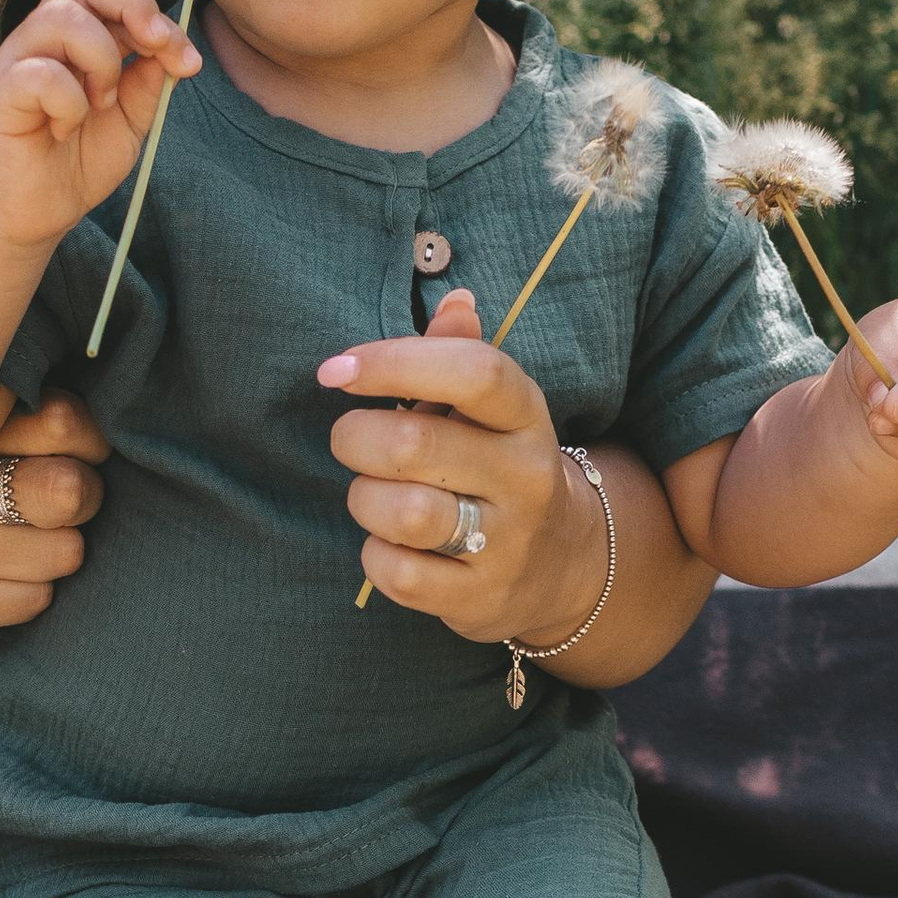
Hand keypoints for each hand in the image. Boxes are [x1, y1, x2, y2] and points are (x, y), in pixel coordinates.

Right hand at [0, 0, 199, 257]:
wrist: (27, 216)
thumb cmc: (71, 163)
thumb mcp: (128, 123)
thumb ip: (147, 84)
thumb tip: (173, 49)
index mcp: (77, 41)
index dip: (156, 15)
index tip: (188, 60)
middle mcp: (44, 41)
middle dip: (132, 4)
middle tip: (157, 45)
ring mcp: (17, 62)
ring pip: (62, 18)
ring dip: (100, 60)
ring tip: (101, 103)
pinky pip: (40, 72)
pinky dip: (69, 101)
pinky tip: (66, 129)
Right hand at [0, 392, 107, 646]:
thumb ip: (23, 431)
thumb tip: (99, 439)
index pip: (59, 421)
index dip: (88, 441)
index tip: (79, 452)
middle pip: (68, 490)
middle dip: (83, 500)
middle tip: (61, 505)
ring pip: (62, 553)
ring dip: (54, 555)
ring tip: (16, 548)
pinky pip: (35, 600)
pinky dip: (28, 594)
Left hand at [319, 293, 606, 642]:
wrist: (561, 566)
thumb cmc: (499, 466)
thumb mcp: (493, 410)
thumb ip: (462, 354)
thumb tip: (455, 299)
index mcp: (525, 416)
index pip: (471, 372)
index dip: (394, 362)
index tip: (336, 370)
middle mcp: (526, 476)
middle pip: (416, 445)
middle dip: (356, 438)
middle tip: (350, 440)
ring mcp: (508, 542)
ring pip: (403, 512)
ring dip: (363, 499)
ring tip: (371, 495)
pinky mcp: (481, 597)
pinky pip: (398, 573)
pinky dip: (375, 556)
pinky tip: (389, 545)